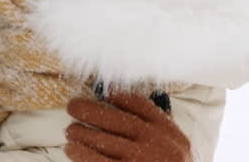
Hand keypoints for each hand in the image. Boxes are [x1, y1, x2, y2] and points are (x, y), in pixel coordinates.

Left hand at [65, 92, 190, 161]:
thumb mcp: (178, 148)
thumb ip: (159, 130)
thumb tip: (127, 108)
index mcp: (169, 133)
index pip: (141, 106)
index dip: (120, 96)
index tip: (105, 93)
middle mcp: (155, 143)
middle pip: (117, 120)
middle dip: (90, 111)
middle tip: (73, 106)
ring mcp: (140, 160)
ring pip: (103, 142)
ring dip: (82, 134)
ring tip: (70, 130)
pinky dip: (81, 155)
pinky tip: (71, 150)